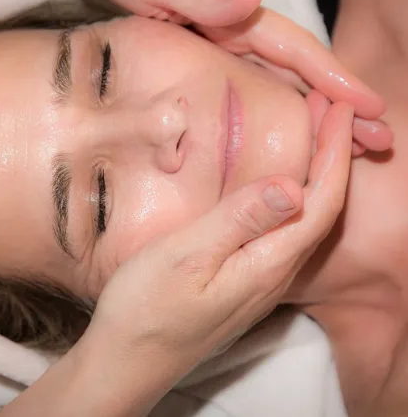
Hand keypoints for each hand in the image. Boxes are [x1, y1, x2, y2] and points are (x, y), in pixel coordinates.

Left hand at [55, 0, 390, 153]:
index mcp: (236, 16)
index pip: (296, 51)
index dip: (334, 79)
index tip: (372, 107)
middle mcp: (239, 33)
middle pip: (300, 73)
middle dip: (340, 107)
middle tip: (378, 141)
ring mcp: (225, 45)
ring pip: (281, 83)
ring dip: (317, 113)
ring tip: (347, 146)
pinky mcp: (206, 55)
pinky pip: (250, 87)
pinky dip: (278, 108)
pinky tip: (287, 130)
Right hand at [89, 102, 353, 383]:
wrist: (128, 359)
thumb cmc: (148, 308)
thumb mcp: (188, 256)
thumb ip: (239, 221)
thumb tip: (293, 187)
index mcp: (267, 263)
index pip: (322, 200)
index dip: (335, 152)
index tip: (339, 108)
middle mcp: (274, 272)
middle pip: (321, 208)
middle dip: (332, 155)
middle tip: (329, 109)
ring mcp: (259, 279)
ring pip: (304, 219)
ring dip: (315, 172)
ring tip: (313, 135)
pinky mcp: (242, 279)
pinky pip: (283, 230)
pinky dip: (291, 194)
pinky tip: (280, 183)